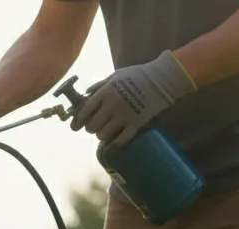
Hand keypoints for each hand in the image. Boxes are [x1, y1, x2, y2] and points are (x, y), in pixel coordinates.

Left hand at [70, 50, 196, 147]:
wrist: (163, 79)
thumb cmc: (138, 75)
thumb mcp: (115, 75)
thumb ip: (99, 85)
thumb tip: (85, 94)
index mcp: (105, 92)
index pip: (84, 111)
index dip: (78, 120)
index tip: (76, 124)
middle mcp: (112, 105)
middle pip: (92, 126)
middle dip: (91, 128)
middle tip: (94, 127)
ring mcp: (124, 116)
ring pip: (103, 135)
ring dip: (102, 135)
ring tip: (105, 132)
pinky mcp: (136, 124)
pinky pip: (121, 140)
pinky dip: (116, 143)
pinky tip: (115, 142)